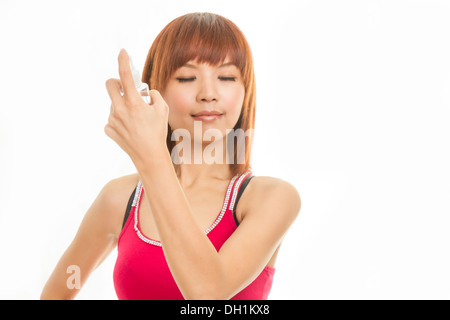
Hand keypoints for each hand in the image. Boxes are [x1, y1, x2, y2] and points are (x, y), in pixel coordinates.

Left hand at [105, 49, 168, 166]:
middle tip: (126, 88)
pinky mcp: (109, 129)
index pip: (126, 75)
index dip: (123, 60)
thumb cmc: (158, 132)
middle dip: (117, 82)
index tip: (122, 52)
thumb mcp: (163, 110)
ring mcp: (112, 120)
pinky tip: (130, 128)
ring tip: (136, 119)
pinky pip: (112, 118)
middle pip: (110, 84)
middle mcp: (120, 109)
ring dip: (122, 105)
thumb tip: (145, 92)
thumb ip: (154, 95)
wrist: (149, 156)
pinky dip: (120, 120)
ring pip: (113, 103)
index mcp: (134, 103)